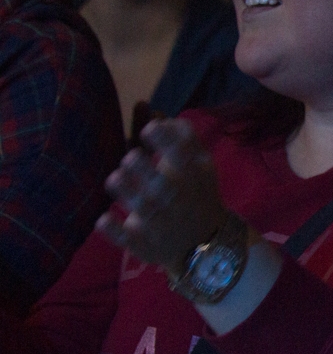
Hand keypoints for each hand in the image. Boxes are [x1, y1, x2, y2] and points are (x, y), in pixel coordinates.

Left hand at [96, 119, 230, 273]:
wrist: (207, 243)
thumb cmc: (197, 195)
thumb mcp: (200, 164)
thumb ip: (181, 136)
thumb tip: (150, 110)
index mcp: (192, 173)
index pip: (179, 148)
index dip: (159, 134)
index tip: (149, 130)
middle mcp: (176, 196)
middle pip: (157, 177)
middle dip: (138, 162)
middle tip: (131, 159)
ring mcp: (159, 222)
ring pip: (139, 203)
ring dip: (123, 187)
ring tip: (118, 179)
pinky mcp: (142, 243)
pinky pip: (122, 236)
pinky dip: (111, 227)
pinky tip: (104, 218)